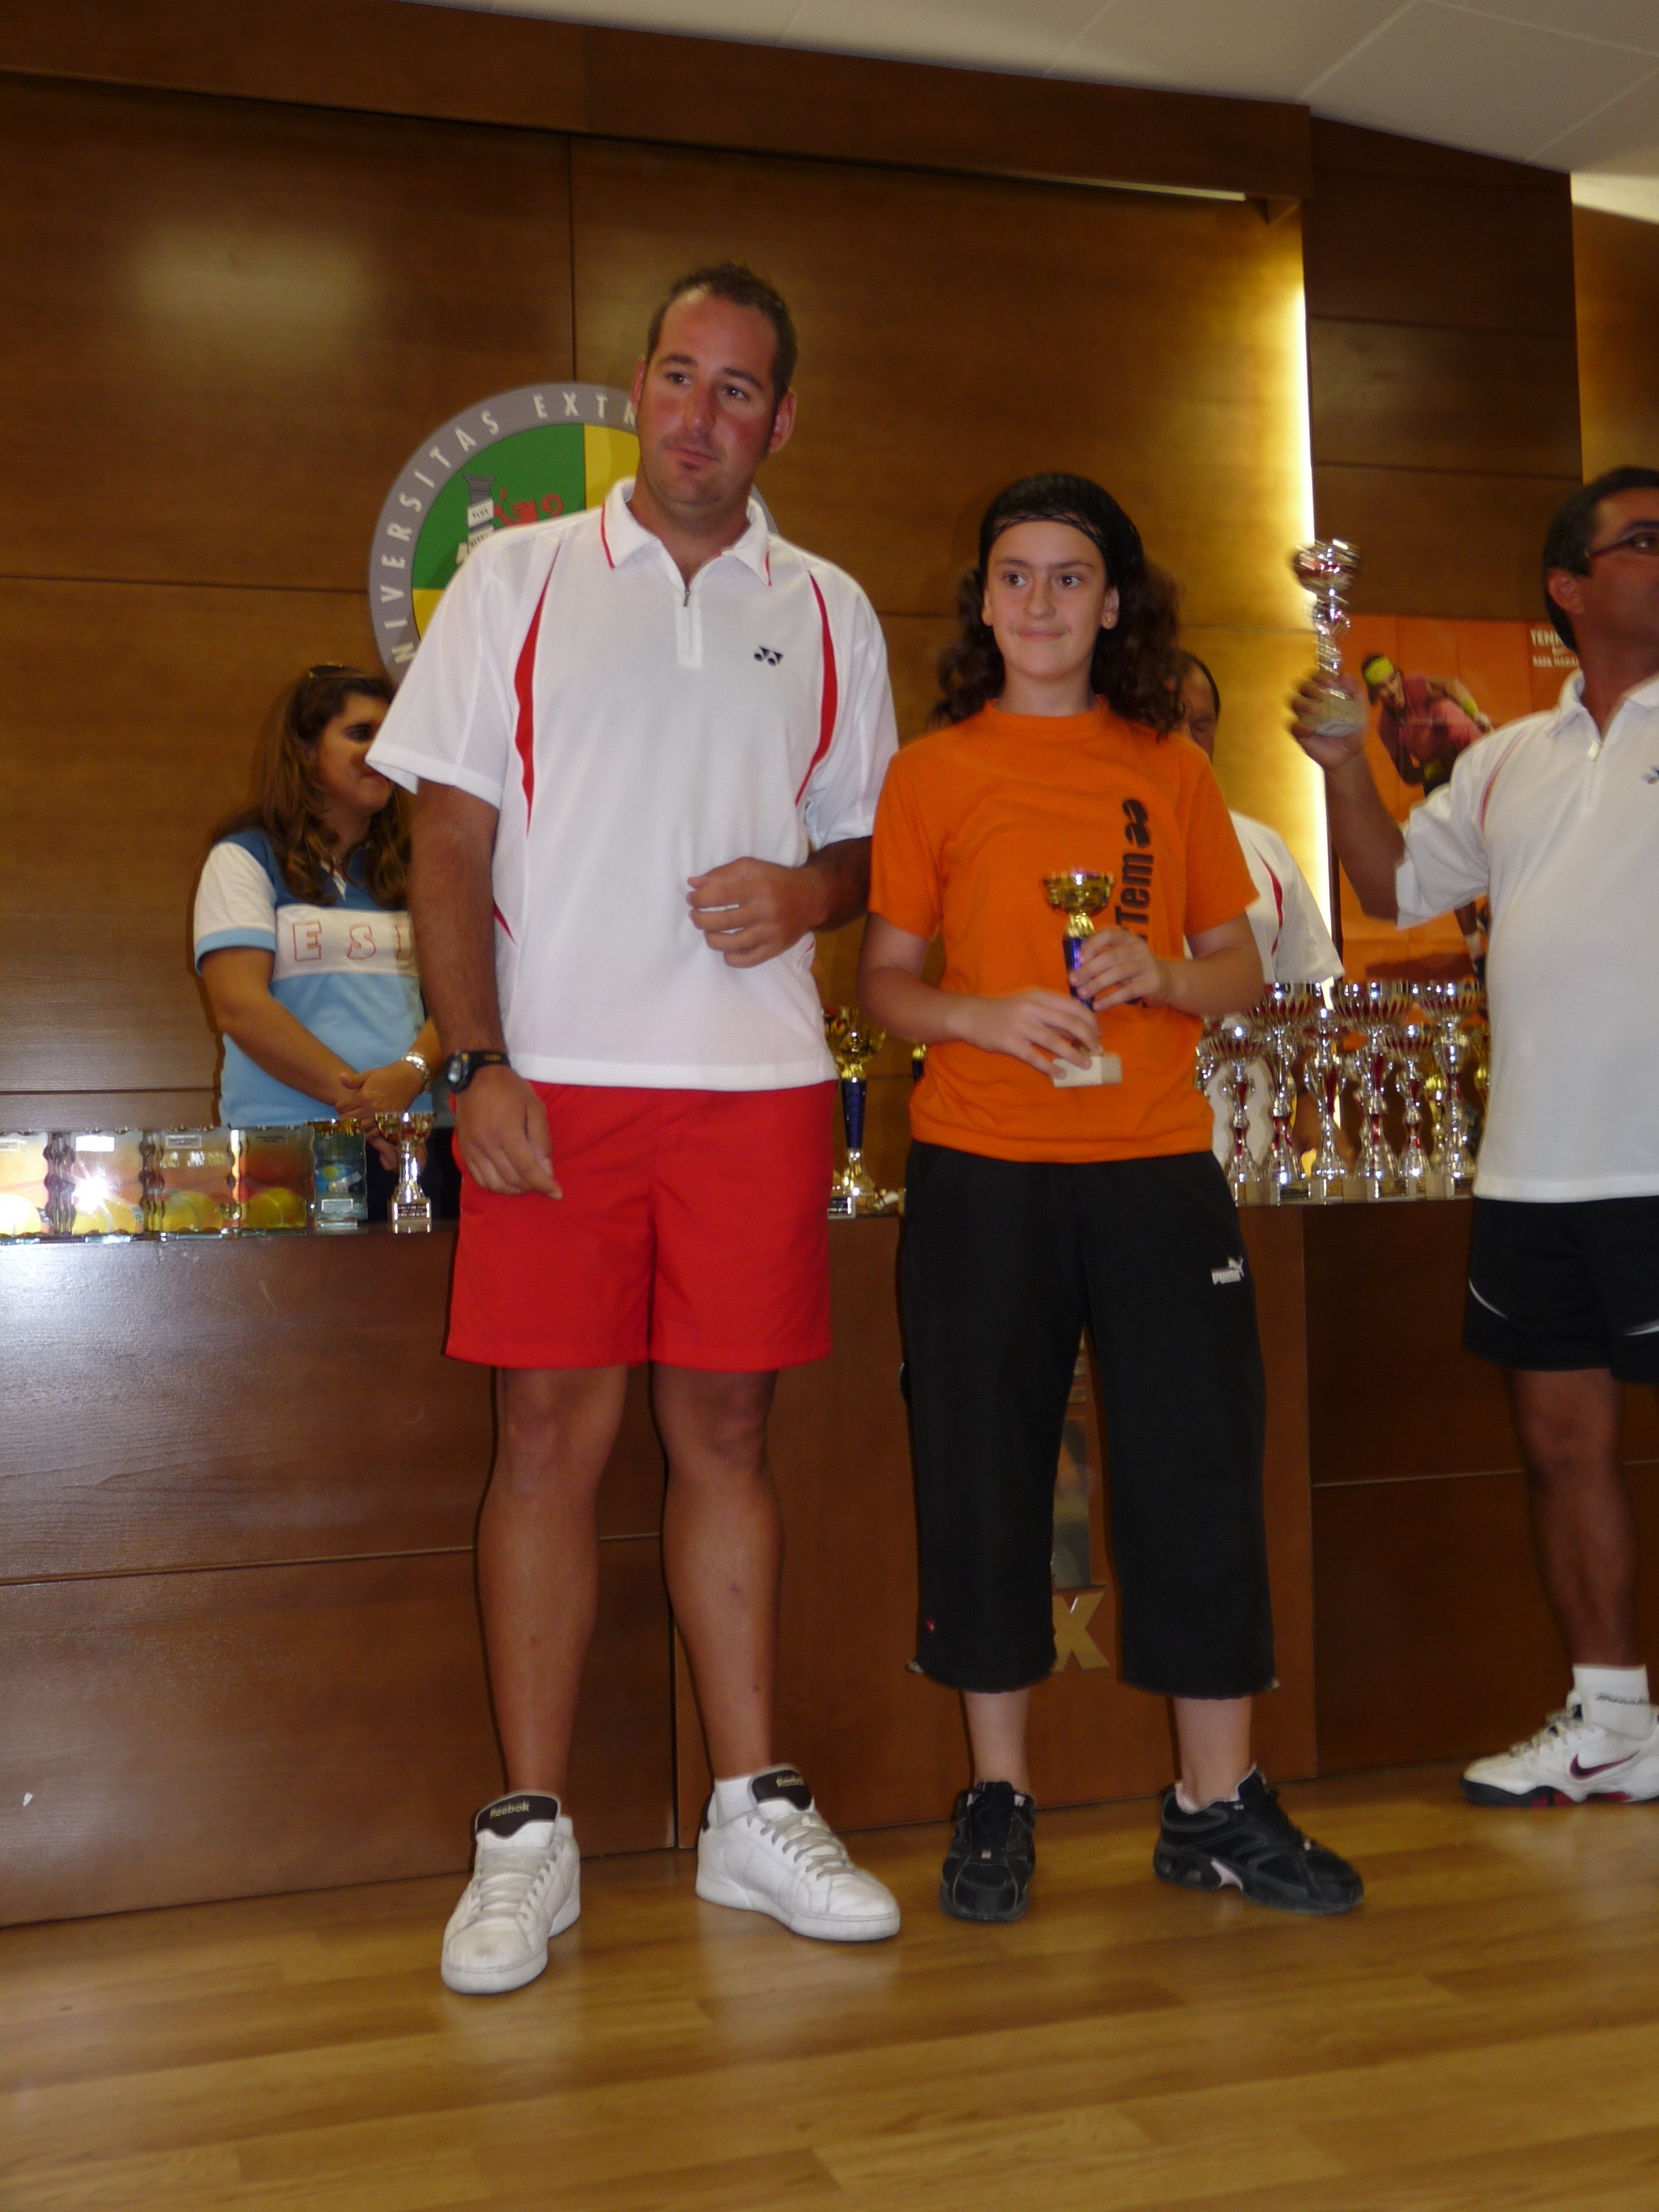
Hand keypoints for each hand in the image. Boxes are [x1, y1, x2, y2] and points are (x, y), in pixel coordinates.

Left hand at [336, 1058, 424, 1127]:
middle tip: (347, 1114)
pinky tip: (367, 1127)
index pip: (342, 1107)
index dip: (339, 1106)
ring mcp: (380, 1117)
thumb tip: (340, 1078)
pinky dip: (368, 1133)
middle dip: (344, 1117)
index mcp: (363, 1096)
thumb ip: (353, 1080)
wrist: (408, 1079)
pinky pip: (374, 1134)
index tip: (341, 1105)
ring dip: (356, 1126)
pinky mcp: (389, 1122)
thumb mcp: (369, 1074)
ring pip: (360, 1128)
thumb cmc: (387, 1075)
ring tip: (356, 1121)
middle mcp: (370, 1109)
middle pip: (349, 1120)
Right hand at [454, 1064, 560, 1196]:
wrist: (475, 1077)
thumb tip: (546, 1171)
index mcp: (506, 1132)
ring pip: (494, 1184)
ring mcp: (472, 1150)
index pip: (527, 1168)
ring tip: (528, 1185)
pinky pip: (479, 1178)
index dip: (543, 1184)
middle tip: (544, 1185)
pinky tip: (508, 1181)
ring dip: (514, 1190)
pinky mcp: (464, 1151)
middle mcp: (486, 1145)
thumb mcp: (535, 1107)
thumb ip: (542, 1140)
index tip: (557, 1193)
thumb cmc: (510, 1089)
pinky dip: (496, 1186)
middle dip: (532, 1187)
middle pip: (511, 1179)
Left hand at [688, 857, 822, 967]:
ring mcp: (771, 932)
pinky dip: (731, 957)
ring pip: (732, 944)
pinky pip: (747, 960)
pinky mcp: (776, 948)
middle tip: (695, 916)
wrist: (812, 897)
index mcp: (758, 886)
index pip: (719, 895)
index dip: (699, 899)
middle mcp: (765, 910)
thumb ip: (721, 873)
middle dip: (700, 920)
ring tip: (709, 932)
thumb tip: (692, 883)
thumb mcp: (751, 867)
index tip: (691, 899)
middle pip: (722, 921)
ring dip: (712, 939)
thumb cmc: (776, 880)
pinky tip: (726, 949)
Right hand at [950, 989, 1099, 1074]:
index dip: (1090, 1021)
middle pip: (1068, 1022)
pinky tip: (1060, 1073)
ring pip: (1053, 1041)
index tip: (1098, 1034)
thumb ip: (1051, 1016)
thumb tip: (1078, 1031)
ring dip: (1073, 1054)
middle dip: (1087, 1037)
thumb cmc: (1004, 1011)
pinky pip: (1034, 1057)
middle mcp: (1031, 1008)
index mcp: (1039, 996)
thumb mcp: (1029, 1005)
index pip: (1073, 1006)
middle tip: (1096, 1050)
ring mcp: (1019, 1025)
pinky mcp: (1008, 1042)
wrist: (971, 1016)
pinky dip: (1049, 1067)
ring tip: (1085, 1064)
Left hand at [1073, 927, 1166, 1010]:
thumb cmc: (1135, 969)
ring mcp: (1147, 965)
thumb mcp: (1121, 958)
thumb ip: (1102, 958)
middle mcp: (1138, 948)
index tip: (1078, 958)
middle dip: (1089, 969)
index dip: (1092, 945)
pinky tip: (1097, 1006)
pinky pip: (1128, 992)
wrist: (1167, 981)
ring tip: (1082, 994)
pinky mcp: (1151, 983)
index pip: (1108, 935)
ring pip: (1118, 973)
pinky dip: (1110, 999)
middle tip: (1073, 981)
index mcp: (1127, 938)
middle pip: (1111, 957)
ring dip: (1097, 984)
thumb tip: (1075, 969)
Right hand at [1287, 674, 1369, 769]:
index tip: (1332, 682)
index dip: (1321, 675)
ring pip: (1294, 702)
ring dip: (1304, 703)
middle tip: (1325, 697)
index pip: (1316, 677)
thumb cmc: (1353, 729)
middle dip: (1312, 687)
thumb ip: (1355, 691)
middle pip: (1302, 686)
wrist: (1349, 754)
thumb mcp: (1360, 709)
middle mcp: (1312, 701)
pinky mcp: (1300, 733)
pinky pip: (1292, 726)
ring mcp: (1304, 717)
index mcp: (1325, 693)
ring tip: (1318, 711)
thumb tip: (1344, 676)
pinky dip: (1300, 726)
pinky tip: (1312, 730)